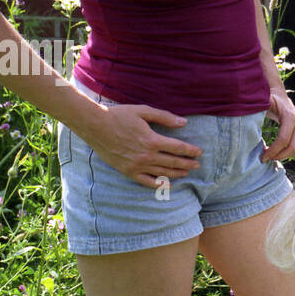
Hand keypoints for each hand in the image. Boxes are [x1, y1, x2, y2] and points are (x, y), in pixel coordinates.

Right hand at [82, 105, 201, 188]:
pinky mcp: (128, 171)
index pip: (178, 148)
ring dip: (177, 173)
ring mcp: (137, 165)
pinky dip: (158, 184)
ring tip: (186, 173)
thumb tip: (183, 123)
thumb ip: (164, 117)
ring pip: (162, 173)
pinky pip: (146, 181)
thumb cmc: (119, 115)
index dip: (190, 150)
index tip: (199, 152)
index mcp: (152, 140)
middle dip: (187, 164)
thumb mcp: (143, 111)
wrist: (95, 126)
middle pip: (173, 162)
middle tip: (197, 164)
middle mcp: (146, 155)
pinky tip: (167, 184)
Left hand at [262, 85, 294, 161]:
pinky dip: (287, 152)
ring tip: (270, 155)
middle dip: (279, 156)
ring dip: (283, 156)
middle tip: (266, 159)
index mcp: (290, 117)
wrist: (278, 93)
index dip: (273, 151)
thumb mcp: (262, 104)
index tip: (262, 157)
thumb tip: (247, 128)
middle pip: (293, 147)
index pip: (283, 140)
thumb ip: (257, 114)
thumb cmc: (267, 99)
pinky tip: (276, 151)